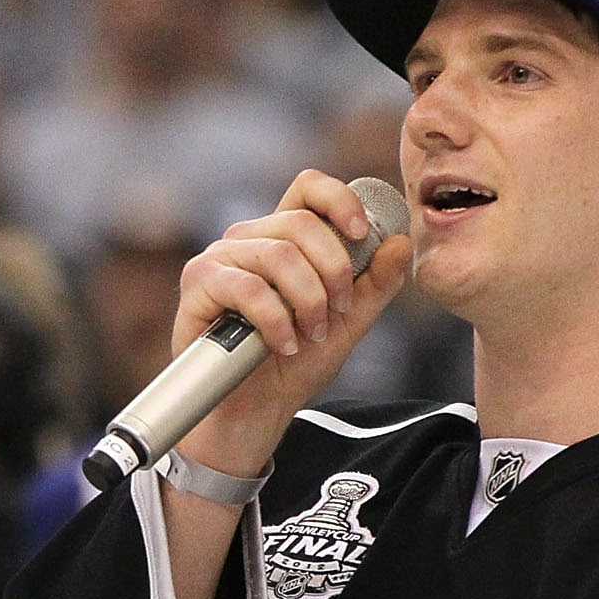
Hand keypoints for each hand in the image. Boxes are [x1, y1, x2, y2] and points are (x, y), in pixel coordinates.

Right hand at [173, 170, 413, 479]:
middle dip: (333, 270)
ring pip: (279, 255)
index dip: (339, 198)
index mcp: (284, 236)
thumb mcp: (349, 323)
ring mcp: (220, 258)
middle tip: (338, 311)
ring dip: (307, 300)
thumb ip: (376, 284)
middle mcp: (250, 238)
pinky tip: (283, 343)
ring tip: (310, 334)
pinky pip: (247, 288)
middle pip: (300, 223)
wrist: (255, 410)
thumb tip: (400, 241)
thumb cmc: (295, 364)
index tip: (362, 233)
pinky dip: (275, 320)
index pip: (308, 187)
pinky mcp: (199, 284)